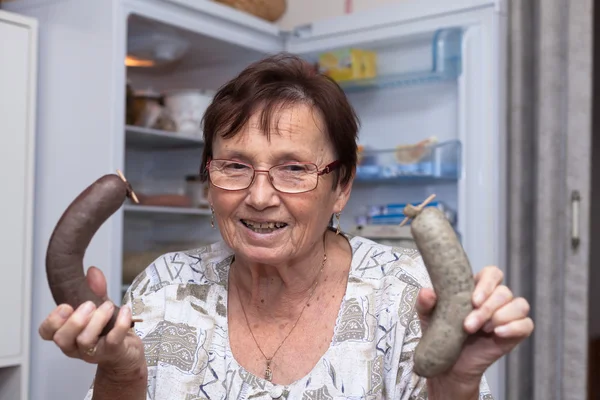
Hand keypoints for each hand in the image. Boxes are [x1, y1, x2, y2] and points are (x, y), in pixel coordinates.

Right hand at [39, 266, 146, 380]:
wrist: (127, 355)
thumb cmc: (108, 332)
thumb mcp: (99, 309)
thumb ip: (94, 291)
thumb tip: (92, 272)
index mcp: (68, 334)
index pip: (46, 332)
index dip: (52, 320)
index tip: (65, 306)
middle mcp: (75, 346)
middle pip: (62, 338)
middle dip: (74, 319)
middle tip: (89, 305)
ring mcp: (93, 352)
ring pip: (85, 340)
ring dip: (97, 319)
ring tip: (107, 306)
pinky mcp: (113, 352)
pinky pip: (113, 340)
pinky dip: (120, 323)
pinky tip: (125, 310)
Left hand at [416, 266, 533, 385]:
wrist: (448, 364)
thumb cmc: (440, 334)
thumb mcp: (428, 316)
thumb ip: (426, 303)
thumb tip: (427, 292)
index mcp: (477, 288)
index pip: (492, 273)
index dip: (487, 283)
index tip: (473, 300)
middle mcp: (495, 299)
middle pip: (504, 292)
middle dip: (487, 309)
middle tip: (468, 325)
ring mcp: (507, 315)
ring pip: (519, 305)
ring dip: (500, 317)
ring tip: (482, 330)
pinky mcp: (515, 332)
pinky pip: (526, 324)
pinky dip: (514, 327)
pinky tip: (498, 333)